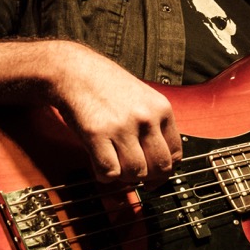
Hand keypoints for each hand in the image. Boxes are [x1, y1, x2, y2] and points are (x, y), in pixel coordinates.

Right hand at [50, 46, 182, 184]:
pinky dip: (105, 176)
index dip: (165, 169)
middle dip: (150, 179)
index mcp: (161, 108)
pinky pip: (110, 172)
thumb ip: (154, 125)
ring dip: (126, 177)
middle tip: (138, 177)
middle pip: (160, 167)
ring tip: (117, 166)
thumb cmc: (105, 84)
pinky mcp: (97, 134)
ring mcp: (122, 127)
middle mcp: (145, 118)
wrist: (73, 71)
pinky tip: (100, 163)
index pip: (176, 153)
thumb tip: (159, 160)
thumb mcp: (142, 97)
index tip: (156, 174)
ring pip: (136, 173)